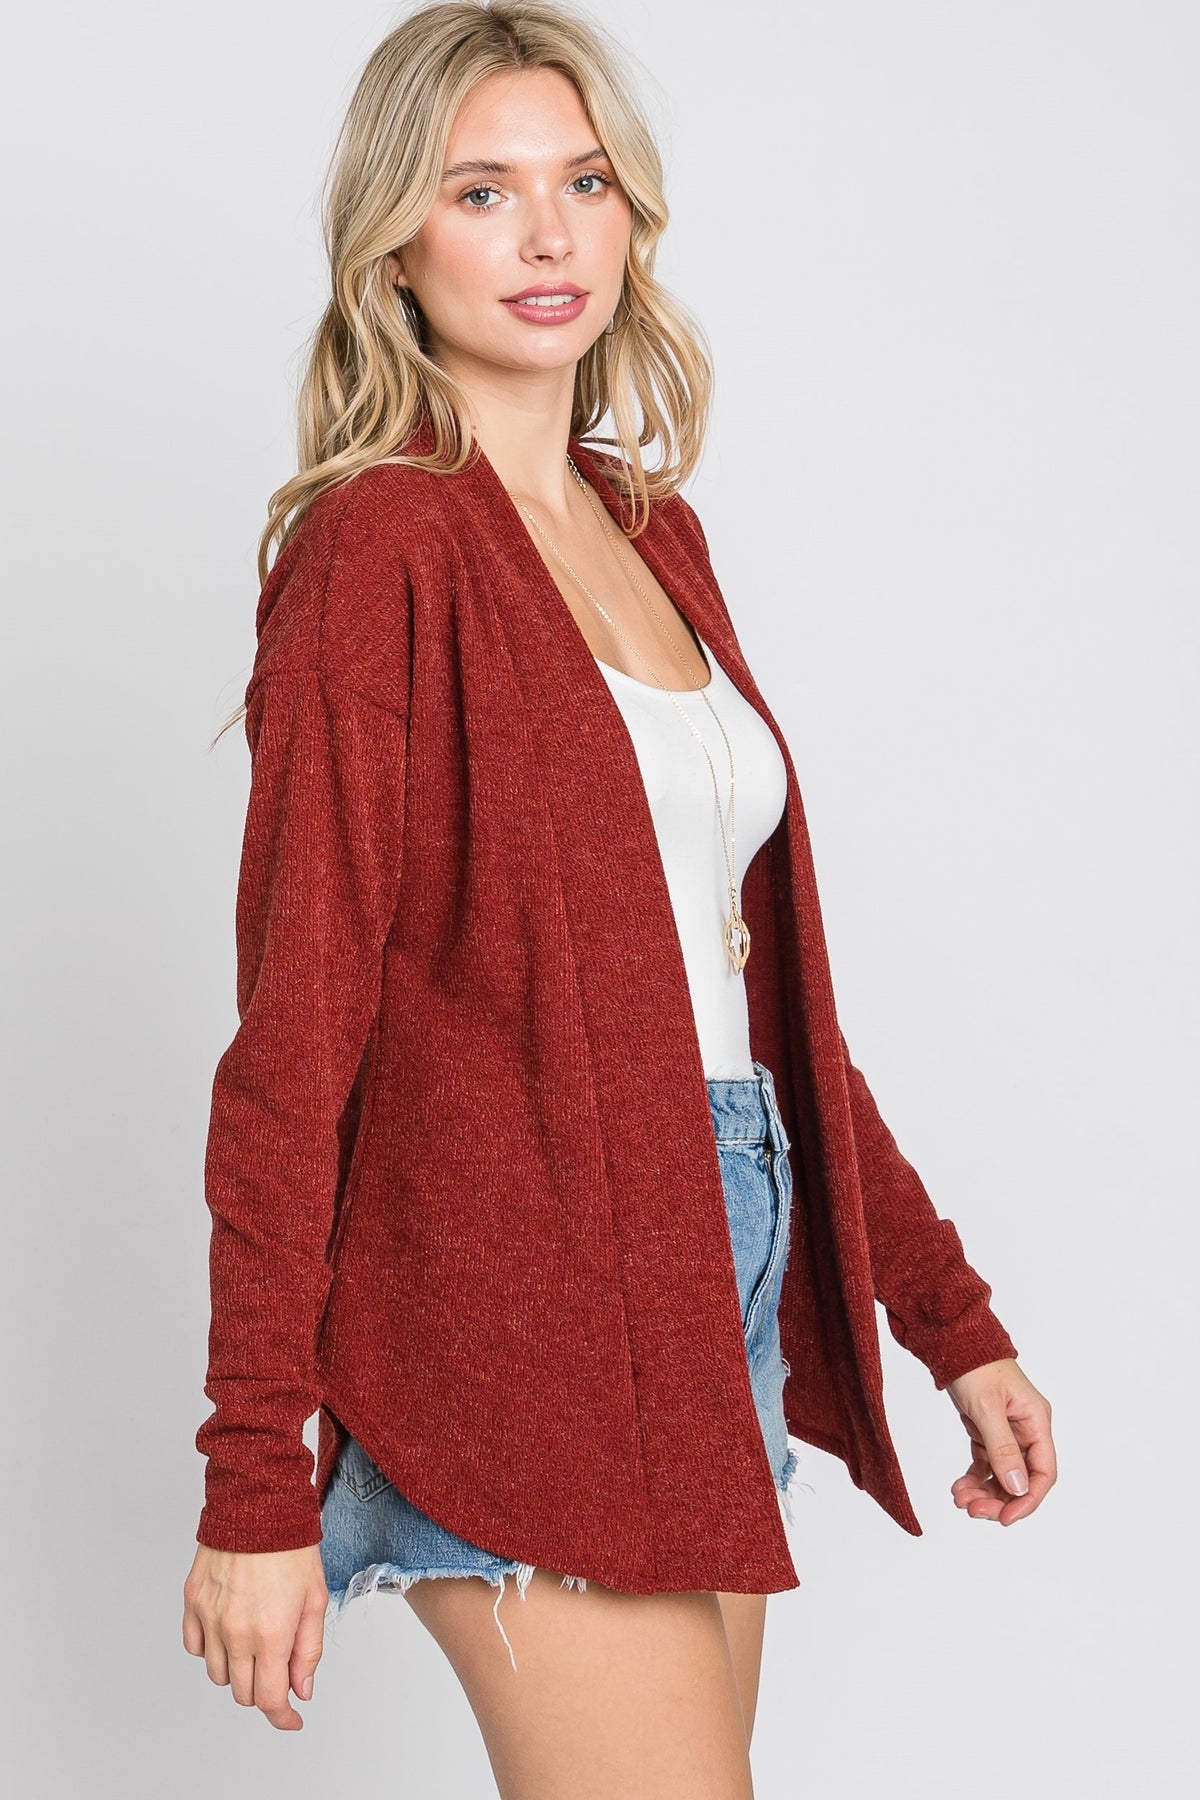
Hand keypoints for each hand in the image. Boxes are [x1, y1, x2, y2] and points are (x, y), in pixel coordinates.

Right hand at [182, 1542, 327, 1729]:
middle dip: (264, 1689)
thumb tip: (301, 1690)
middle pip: (243, 1693)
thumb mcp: (316, 1599)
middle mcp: (236, 1633)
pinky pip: (195, 1648)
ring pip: (218, 1674)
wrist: (257, 1504)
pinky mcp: (192, 1602)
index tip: (291, 1719)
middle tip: (278, 1669)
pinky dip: (210, 1650)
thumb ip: (309, 1650)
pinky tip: (229, 1632)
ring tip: (255, 1642)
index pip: (269, 1699)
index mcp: (271, 1634)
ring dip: (238, 1671)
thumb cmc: (291, 1547)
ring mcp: (210, 1618)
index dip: (283, 1716)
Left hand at [944, 1357, 1055, 1525]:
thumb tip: (1017, 1487)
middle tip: (972, 1510)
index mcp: (1036, 1421)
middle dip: (999, 1498)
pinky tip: (959, 1487)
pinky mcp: (988, 1431)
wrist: (952, 1341)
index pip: (1043, 1472)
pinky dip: (974, 1478)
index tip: (1005, 1518)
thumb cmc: (974, 1364)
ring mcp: (1007, 1432)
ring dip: (984, 1492)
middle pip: (1021, 1478)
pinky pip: (986, 1464)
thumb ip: (1002, 1448)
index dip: (1027, 1499)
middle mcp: (1026, 1429)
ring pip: (1002, 1474)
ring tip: (960, 1499)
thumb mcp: (987, 1407)